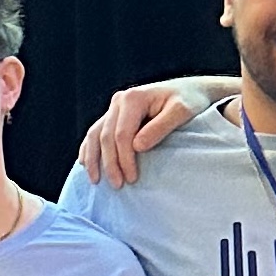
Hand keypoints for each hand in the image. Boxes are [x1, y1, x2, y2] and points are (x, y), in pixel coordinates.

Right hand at [76, 79, 230, 186]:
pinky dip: (89, 148)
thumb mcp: (182, 112)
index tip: (132, 179)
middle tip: (117, 186)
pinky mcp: (115, 114)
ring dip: (93, 158)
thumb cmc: (190, 101)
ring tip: (95, 180)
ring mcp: (115, 107)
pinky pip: (95, 132)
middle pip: (106, 136)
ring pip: (95, 134)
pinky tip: (84, 162)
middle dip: (110, 163)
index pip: (122, 134)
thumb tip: (137, 147)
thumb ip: (160, 127)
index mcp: (133, 98)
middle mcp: (119, 100)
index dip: (124, 159)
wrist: (190, 89)